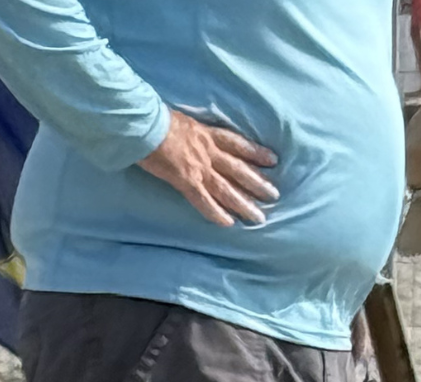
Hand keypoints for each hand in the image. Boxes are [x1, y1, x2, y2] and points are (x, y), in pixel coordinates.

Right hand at [138, 108, 277, 226]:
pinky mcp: (186, 181)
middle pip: (238, 169)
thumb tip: (190, 133)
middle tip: (274, 196)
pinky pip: (203, 200)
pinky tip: (228, 224)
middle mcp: (208, 151)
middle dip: (257, 183)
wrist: (146, 125)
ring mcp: (198, 167)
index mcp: (207, 134)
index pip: (238, 144)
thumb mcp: (182, 119)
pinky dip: (216, 212)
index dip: (256, 152)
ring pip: (227, 188)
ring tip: (259, 217)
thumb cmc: (157, 119)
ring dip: (243, 203)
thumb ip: (191, 130)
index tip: (273, 160)